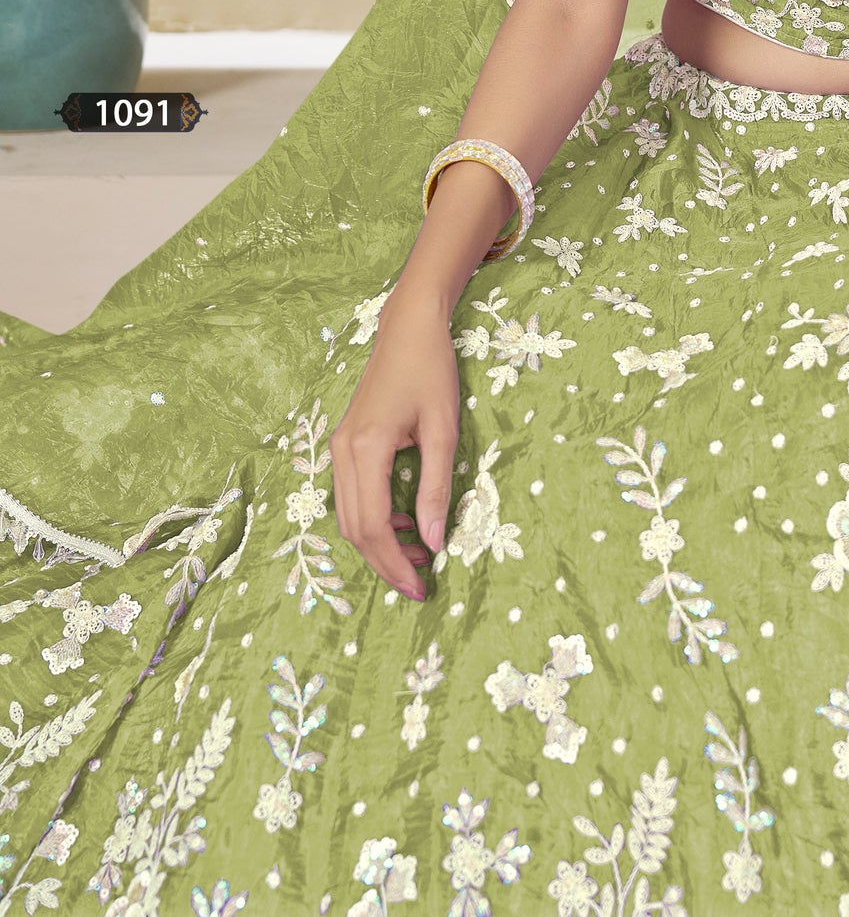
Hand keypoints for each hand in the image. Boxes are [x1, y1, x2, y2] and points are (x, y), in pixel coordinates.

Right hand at [329, 283, 459, 600]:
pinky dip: (373, 519)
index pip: (374, 526)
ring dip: (379, 543)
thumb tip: (434, 542)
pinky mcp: (344, 444)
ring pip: (348, 516)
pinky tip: (405, 522)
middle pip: (354, 529)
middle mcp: (342, 452)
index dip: (396, 563)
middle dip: (385, 563)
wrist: (407, 329)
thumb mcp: (442, 431)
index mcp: (366, 449)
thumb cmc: (431, 372)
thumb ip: (436, 487)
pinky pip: (351, 496)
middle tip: (420, 584)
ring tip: (418, 555)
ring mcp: (337, 448)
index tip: (422, 587)